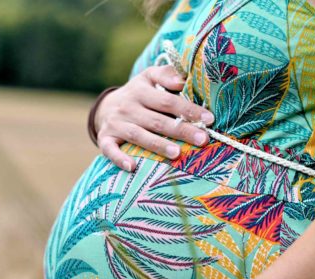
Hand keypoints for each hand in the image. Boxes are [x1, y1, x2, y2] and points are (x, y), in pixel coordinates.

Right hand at [94, 64, 215, 171]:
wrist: (105, 107)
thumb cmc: (138, 94)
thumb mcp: (149, 78)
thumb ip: (166, 75)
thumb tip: (182, 80)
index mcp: (141, 91)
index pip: (168, 101)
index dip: (188, 110)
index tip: (209, 119)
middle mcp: (128, 107)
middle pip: (157, 121)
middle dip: (181, 130)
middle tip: (202, 140)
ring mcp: (116, 124)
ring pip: (139, 136)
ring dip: (157, 145)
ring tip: (177, 153)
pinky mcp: (105, 139)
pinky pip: (110, 150)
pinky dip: (120, 159)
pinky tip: (133, 167)